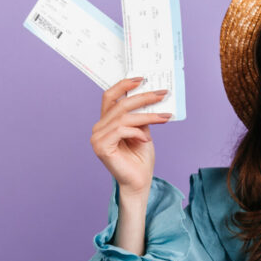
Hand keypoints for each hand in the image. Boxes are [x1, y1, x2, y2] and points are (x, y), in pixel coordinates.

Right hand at [90, 77, 171, 198]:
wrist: (139, 182)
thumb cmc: (141, 159)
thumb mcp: (143, 131)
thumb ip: (141, 116)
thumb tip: (150, 96)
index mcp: (106, 122)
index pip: (110, 97)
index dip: (124, 85)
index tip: (141, 79)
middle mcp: (98, 128)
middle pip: (120, 105)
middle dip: (143, 98)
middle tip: (162, 94)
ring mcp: (97, 138)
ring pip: (124, 118)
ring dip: (147, 116)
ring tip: (164, 118)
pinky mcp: (101, 147)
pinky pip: (121, 130)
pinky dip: (137, 132)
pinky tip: (147, 138)